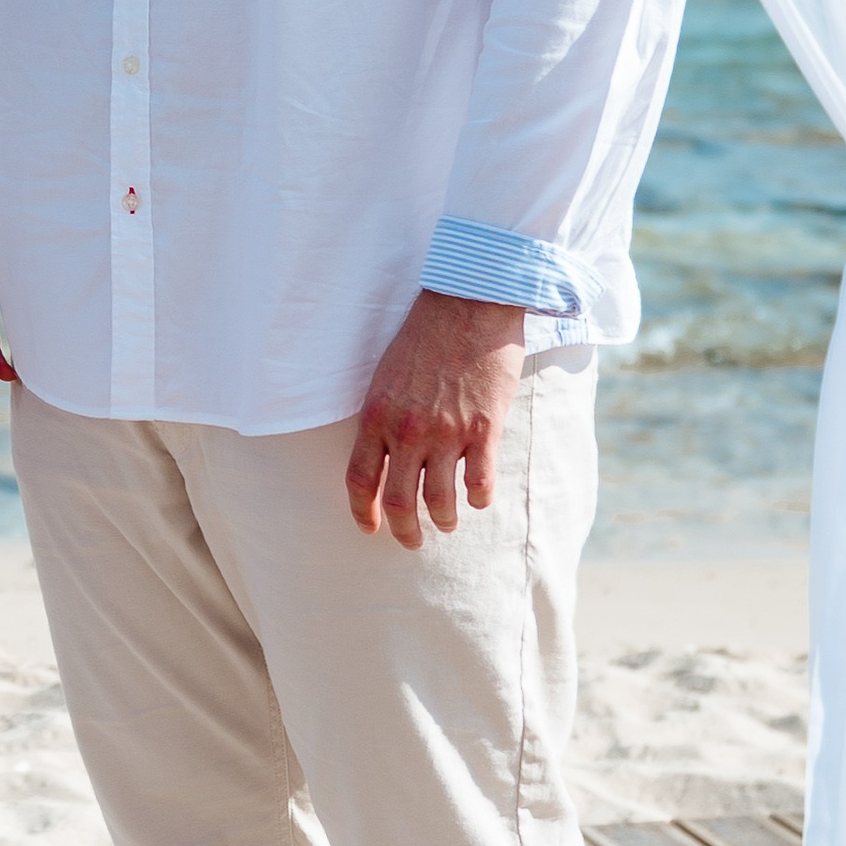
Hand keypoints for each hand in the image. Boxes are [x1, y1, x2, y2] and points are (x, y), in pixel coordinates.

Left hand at [345, 290, 526, 544]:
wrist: (469, 303)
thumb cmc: (425, 335)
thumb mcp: (386, 374)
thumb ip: (384, 416)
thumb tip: (385, 454)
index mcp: (377, 415)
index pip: (360, 479)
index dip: (363, 512)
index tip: (370, 528)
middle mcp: (408, 430)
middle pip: (399, 501)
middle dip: (405, 531)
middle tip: (412, 542)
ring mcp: (448, 432)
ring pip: (440, 501)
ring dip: (444, 520)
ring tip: (448, 524)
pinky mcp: (485, 428)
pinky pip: (480, 482)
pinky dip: (479, 498)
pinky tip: (479, 498)